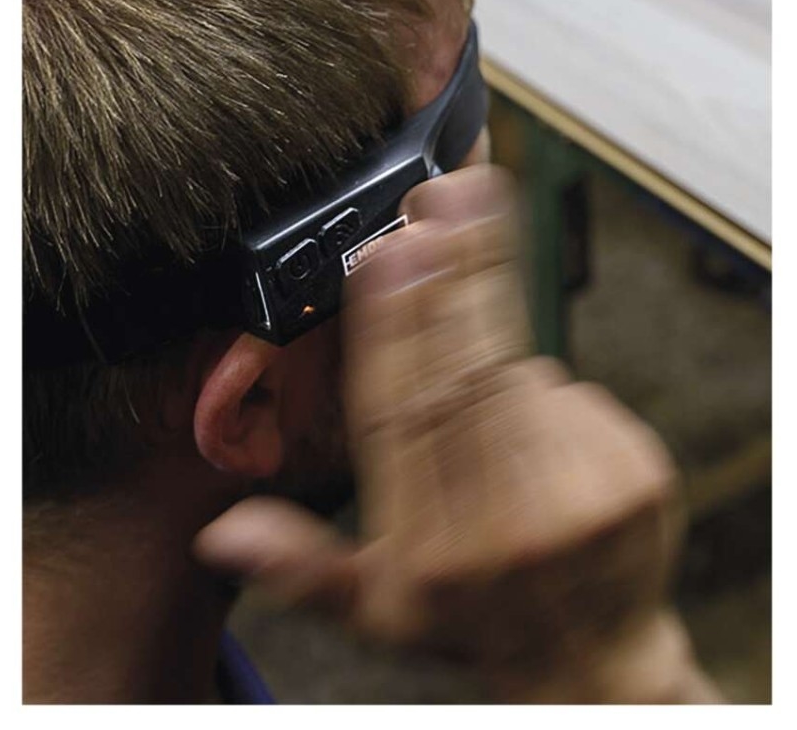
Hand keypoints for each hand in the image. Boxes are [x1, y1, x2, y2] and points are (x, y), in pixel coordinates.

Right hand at [194, 165, 717, 702]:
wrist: (589, 655)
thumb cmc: (477, 620)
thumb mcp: (379, 615)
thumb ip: (302, 568)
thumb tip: (224, 533)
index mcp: (431, 551)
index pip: (400, 419)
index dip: (392, 329)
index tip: (389, 254)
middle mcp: (503, 523)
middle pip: (466, 374)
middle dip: (454, 276)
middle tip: (448, 196)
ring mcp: (577, 497)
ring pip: (520, 372)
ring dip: (494, 299)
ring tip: (478, 218)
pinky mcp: (628, 475)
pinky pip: (576, 394)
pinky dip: (543, 377)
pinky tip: (524, 380)